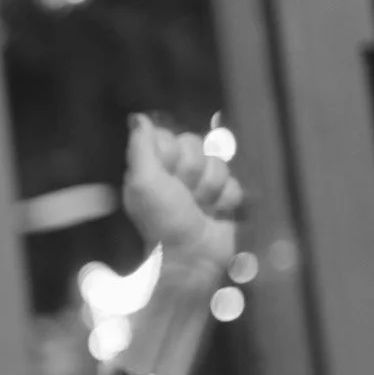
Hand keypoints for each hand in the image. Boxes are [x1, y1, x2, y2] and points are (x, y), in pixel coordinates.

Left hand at [121, 114, 241, 268]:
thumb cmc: (163, 220)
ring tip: (200, 208)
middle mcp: (176, 173)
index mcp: (152, 167)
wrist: (192, 257)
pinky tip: (216, 214)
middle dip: (194, 173)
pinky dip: (227, 201)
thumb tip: (137, 117)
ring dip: (210, 189)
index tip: (167, 175)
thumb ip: (141, 147)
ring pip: (219, 164)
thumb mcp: (144, 182)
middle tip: (184, 196)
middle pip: (198, 146)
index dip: (173, 154)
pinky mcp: (224, 200)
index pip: (171, 136)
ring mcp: (201, 186)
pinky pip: (236, 184)